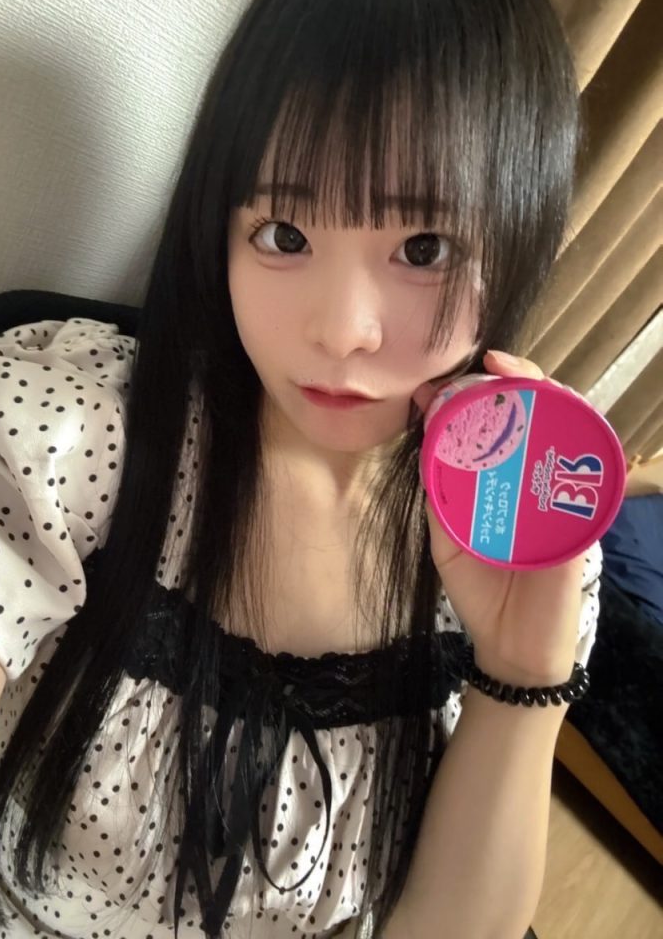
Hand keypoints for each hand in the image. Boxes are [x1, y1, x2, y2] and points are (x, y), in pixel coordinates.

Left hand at [413, 351, 584, 686]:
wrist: (511, 647)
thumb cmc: (483, 592)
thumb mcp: (448, 536)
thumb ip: (441, 495)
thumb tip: (425, 443)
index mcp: (507, 481)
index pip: (502, 427)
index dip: (479, 396)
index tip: (441, 381)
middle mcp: (540, 481)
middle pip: (542, 415)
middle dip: (519, 380)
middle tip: (491, 364)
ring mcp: (565, 497)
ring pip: (570, 431)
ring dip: (548, 398)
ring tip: (518, 379)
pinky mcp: (583, 520)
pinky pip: (585, 476)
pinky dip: (574, 444)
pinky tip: (555, 420)